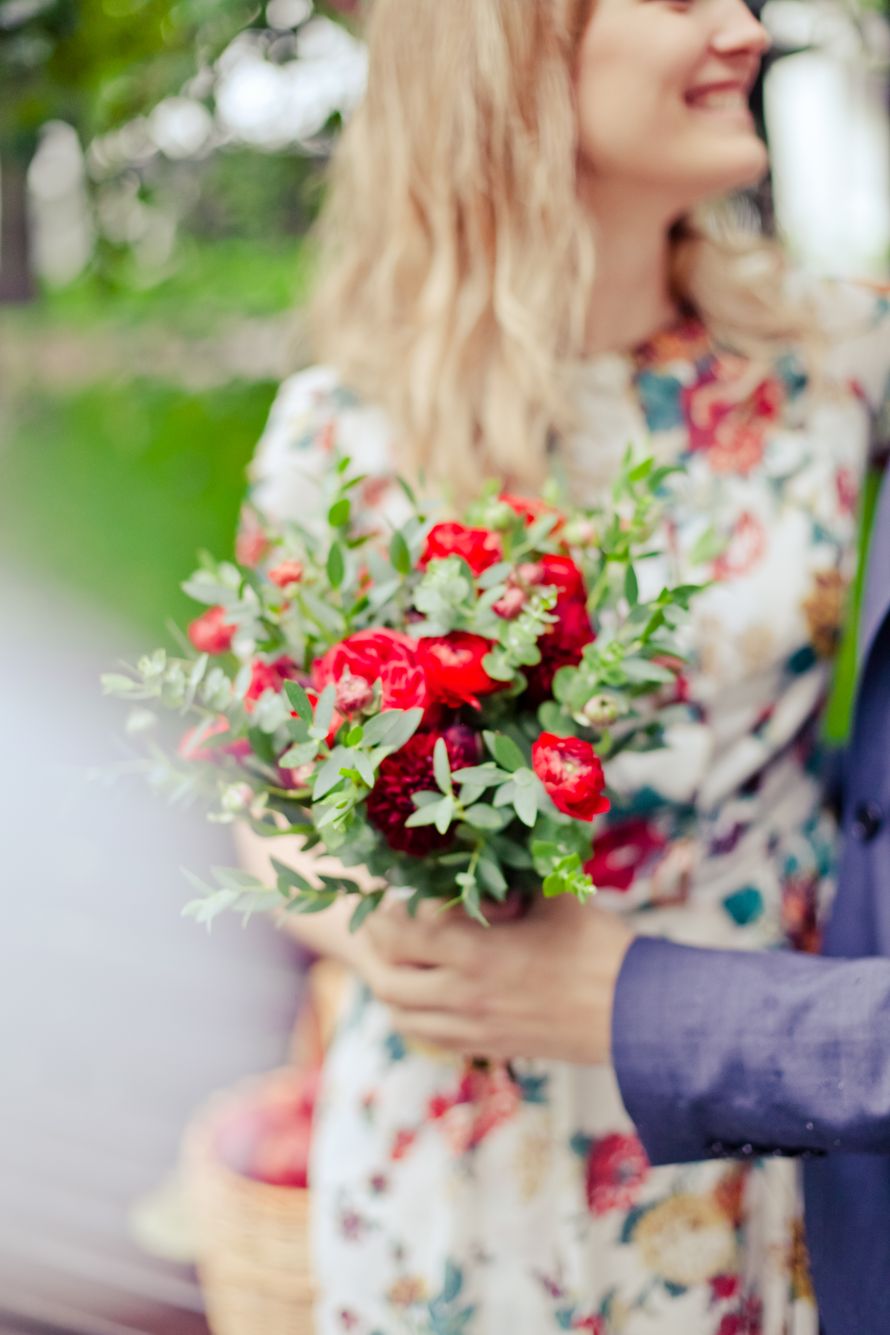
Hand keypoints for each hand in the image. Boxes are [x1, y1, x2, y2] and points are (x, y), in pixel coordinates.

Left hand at [360, 894, 634, 1065]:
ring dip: (389, 983)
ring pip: (401, 1014)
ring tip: (396, 956)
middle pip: (388, 978)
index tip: (386, 893)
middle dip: (377, 947)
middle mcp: (464, 995)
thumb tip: (490, 835)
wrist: (636, 1016)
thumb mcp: (553, 895)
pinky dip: (411, 1014)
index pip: (400, 935)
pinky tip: (423, 992)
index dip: (382, 913)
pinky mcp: (488, 1047)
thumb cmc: (598, 948)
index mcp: (476, 952)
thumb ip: (514, 870)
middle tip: (381, 921)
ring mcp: (473, 1028)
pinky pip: (428, 1036)